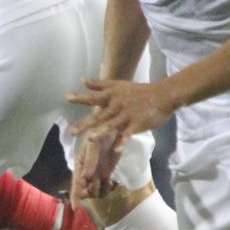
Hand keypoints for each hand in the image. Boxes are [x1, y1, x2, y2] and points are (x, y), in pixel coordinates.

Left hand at [64, 78, 175, 197]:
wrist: (162, 95)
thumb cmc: (138, 91)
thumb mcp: (118, 85)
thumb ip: (99, 84)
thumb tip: (82, 80)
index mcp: (112, 96)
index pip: (93, 97)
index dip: (80, 98)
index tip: (67, 97)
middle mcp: (117, 105)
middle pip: (99, 116)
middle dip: (85, 124)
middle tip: (71, 132)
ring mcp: (127, 115)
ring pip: (112, 125)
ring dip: (101, 132)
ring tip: (90, 139)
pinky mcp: (137, 124)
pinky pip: (128, 134)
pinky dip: (123, 141)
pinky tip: (117, 149)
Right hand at [70, 129, 121, 203]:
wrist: (115, 127)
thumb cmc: (100, 132)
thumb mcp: (93, 143)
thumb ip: (90, 159)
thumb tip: (85, 176)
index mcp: (80, 163)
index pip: (76, 182)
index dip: (75, 195)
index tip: (75, 207)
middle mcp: (87, 170)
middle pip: (84, 189)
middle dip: (87, 195)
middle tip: (88, 200)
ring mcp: (97, 172)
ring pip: (95, 189)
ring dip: (100, 192)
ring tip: (107, 187)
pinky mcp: (107, 172)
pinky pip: (106, 185)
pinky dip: (109, 188)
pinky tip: (114, 184)